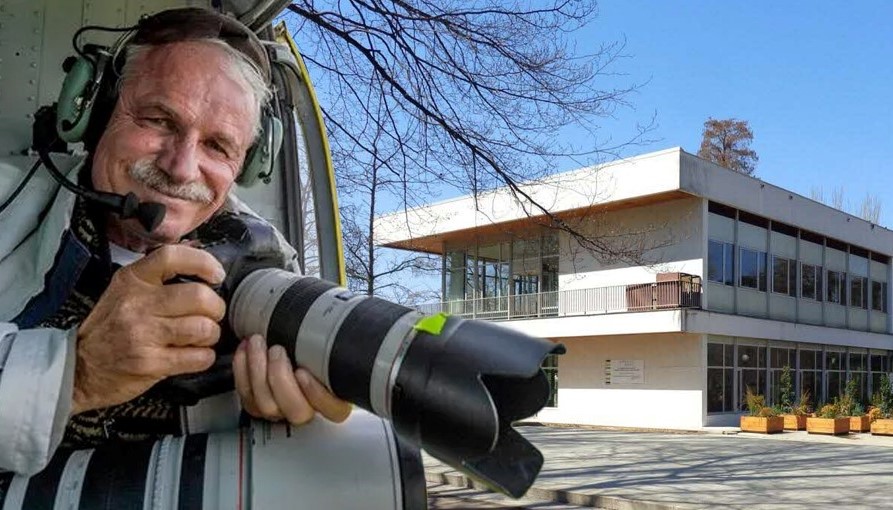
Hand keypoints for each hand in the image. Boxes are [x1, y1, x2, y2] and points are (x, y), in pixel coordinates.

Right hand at [72, 245, 225, 414]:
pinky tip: (195, 355)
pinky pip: (198, 357)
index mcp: (132, 280)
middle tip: (212, 314)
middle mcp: (138, 304)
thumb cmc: (110, 328)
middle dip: (216, 308)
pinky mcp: (151, 364)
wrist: (79, 367)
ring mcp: (144, 335)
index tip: (216, 274)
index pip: (172, 257)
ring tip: (202, 337)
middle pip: (199, 297)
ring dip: (211, 334)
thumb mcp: (124, 292)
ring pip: (203, 328)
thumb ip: (158, 277)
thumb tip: (202, 264)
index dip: (203, 262)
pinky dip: (204, 357)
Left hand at [233, 334, 350, 424]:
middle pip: (296, 411)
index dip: (317, 394)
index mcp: (335, 397)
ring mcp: (281, 410)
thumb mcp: (330, 343)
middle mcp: (308, 408)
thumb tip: (341, 328)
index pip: (334, 410)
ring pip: (267, 405)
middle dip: (280, 379)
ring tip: (257, 343)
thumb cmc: (313, 345)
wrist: (286, 344)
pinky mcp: (257, 404)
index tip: (304, 371)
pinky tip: (245, 349)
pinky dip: (242, 369)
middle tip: (277, 350)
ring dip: (257, 370)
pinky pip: (246, 395)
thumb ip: (335, 344)